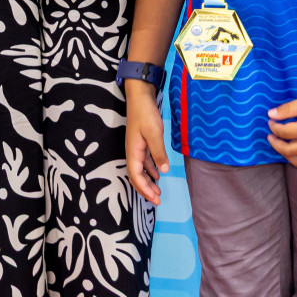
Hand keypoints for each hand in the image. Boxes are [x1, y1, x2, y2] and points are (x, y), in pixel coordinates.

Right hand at [125, 83, 168, 204]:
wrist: (140, 96)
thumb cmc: (145, 113)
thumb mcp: (154, 133)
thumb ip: (158, 152)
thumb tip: (163, 170)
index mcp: (133, 152)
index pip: (136, 176)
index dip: (144, 189)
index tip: (155, 199)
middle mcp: (133, 152)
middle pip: (136, 176)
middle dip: (146, 190)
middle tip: (157, 200)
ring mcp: (137, 147)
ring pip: (141, 170)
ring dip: (148, 181)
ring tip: (158, 191)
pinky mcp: (142, 142)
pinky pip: (145, 161)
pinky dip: (151, 169)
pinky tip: (158, 173)